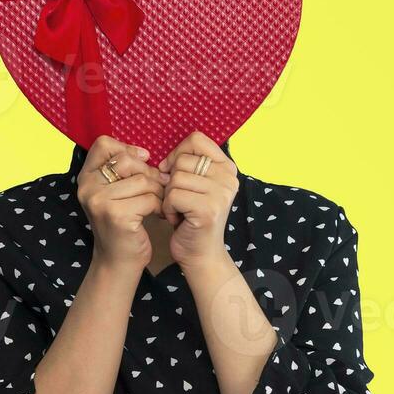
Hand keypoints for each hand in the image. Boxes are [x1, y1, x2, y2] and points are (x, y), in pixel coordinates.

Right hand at [77, 136, 169, 274]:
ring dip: (158, 191)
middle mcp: (88, 187)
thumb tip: (145, 154)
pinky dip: (159, 206)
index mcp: (85, 178)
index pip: (103, 144)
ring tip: (159, 203)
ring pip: (142, 180)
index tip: (143, 162)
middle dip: (149, 174)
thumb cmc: (122, 225)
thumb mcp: (115, 193)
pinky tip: (159, 215)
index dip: (127, 149)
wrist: (118, 261)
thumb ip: (123, 171)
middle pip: (127, 161)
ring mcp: (100, 201)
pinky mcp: (116, 215)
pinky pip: (149, 198)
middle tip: (157, 189)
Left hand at [158, 131, 238, 271]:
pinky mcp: (208, 209)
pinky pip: (173, 195)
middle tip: (180, 200)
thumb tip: (164, 160)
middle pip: (182, 160)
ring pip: (175, 178)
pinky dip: (168, 208)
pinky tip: (178, 220)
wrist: (200, 254)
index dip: (177, 153)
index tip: (172, 172)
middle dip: (171, 181)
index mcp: (227, 168)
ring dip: (169, 197)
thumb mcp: (195, 186)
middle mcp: (229, 178)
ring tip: (180, 211)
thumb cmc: (192, 218)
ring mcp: (220, 193)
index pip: (196, 139)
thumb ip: (188, 165)